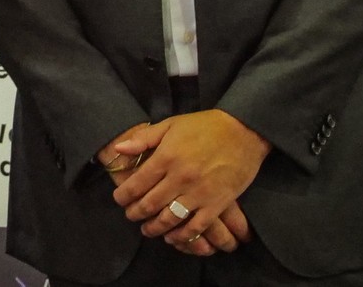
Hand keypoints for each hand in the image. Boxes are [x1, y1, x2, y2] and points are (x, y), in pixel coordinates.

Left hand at [98, 124, 247, 256]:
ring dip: (154, 228)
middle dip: (135, 213)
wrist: (243, 131)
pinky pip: (196, 226)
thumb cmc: (205, 126)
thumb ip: (143, 138)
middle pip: (150, 204)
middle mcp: (180, 178)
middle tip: (130, 216)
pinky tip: (172, 237)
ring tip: (147, 229)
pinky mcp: (217, 203)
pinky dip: (182, 236)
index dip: (123, 196)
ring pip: (170, 219)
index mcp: (166, 157)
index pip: (136, 184)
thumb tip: (119, 149)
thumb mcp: (171, 124)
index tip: (119, 200)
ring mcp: (199, 193)